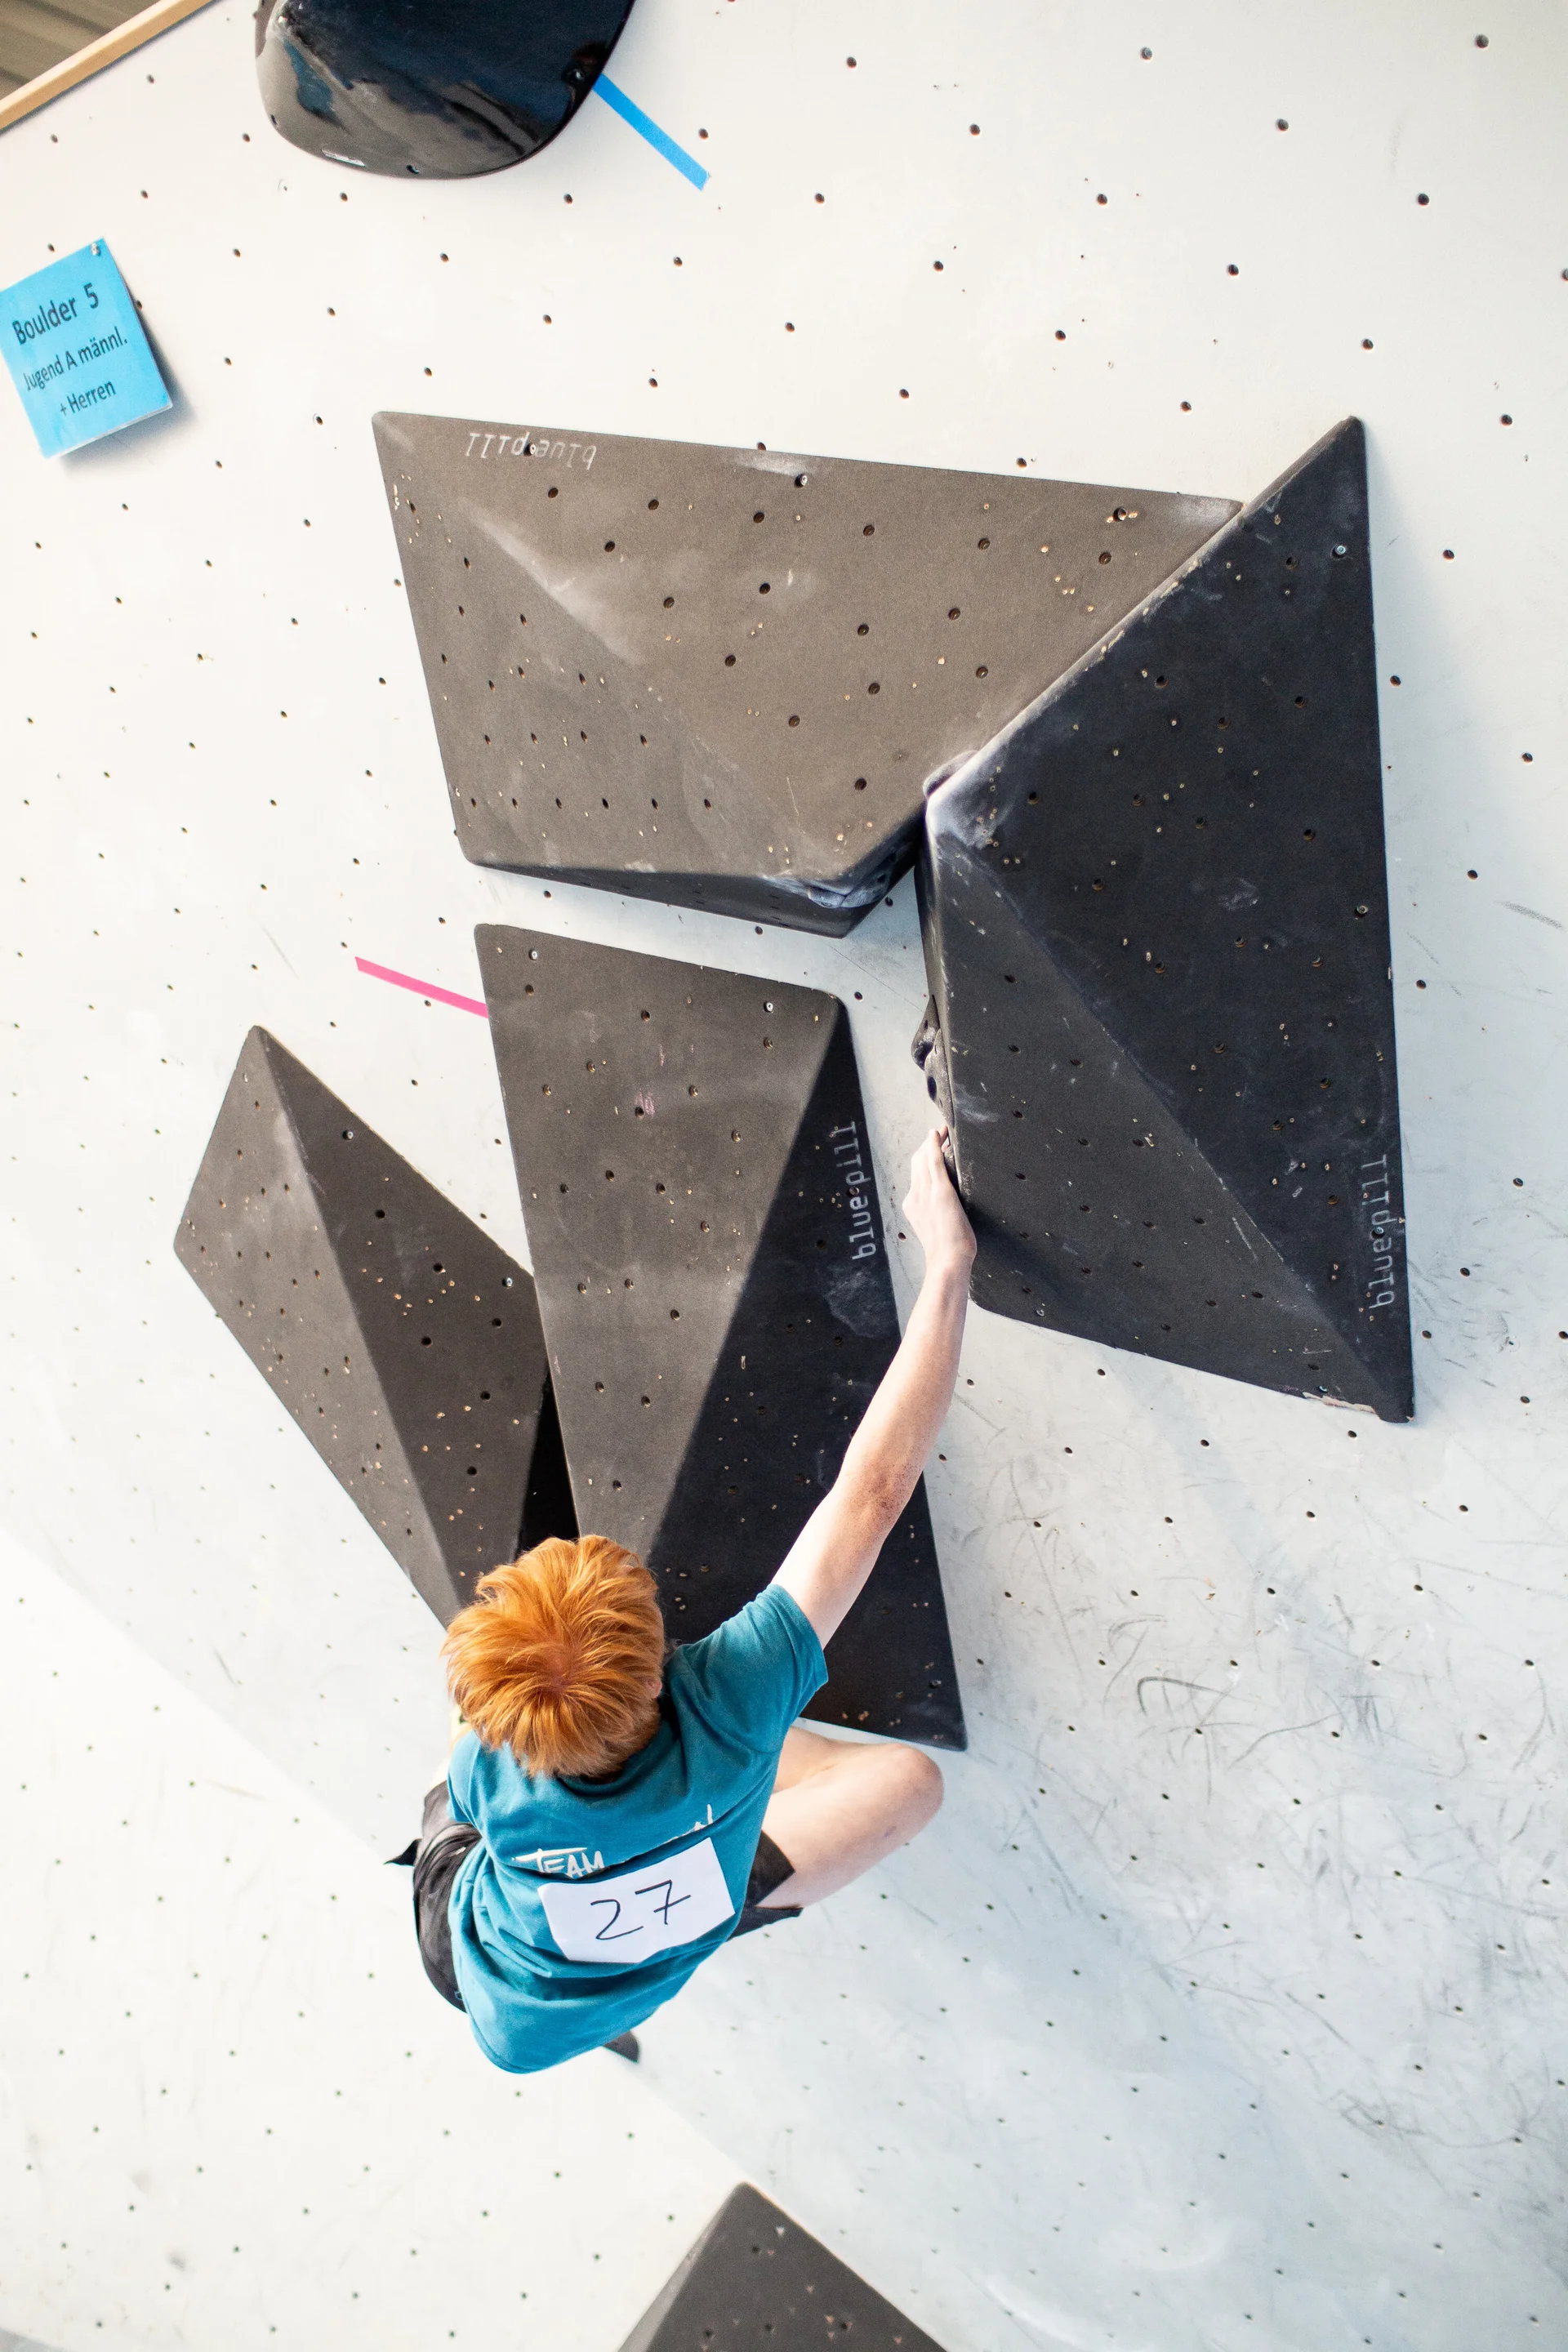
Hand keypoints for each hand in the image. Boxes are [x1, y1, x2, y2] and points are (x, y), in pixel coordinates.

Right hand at [902, 1128, 974, 1273]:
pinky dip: (934, 1146)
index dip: (922, 1157)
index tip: (932, 1147)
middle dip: (927, 1145)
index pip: (915, 1174)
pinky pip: (934, 1162)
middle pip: (917, 1163)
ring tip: (943, 1131)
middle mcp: (914, 1196)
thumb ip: (936, 1216)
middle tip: (939, 1132)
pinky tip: (938, 1135)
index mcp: (912, 1206)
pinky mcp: (940, 1192)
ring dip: (933, 1141)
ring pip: (924, 1159)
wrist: (947, 1261)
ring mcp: (925, 1193)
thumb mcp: (936, 1231)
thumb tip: (946, 1211)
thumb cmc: (947, 1252)